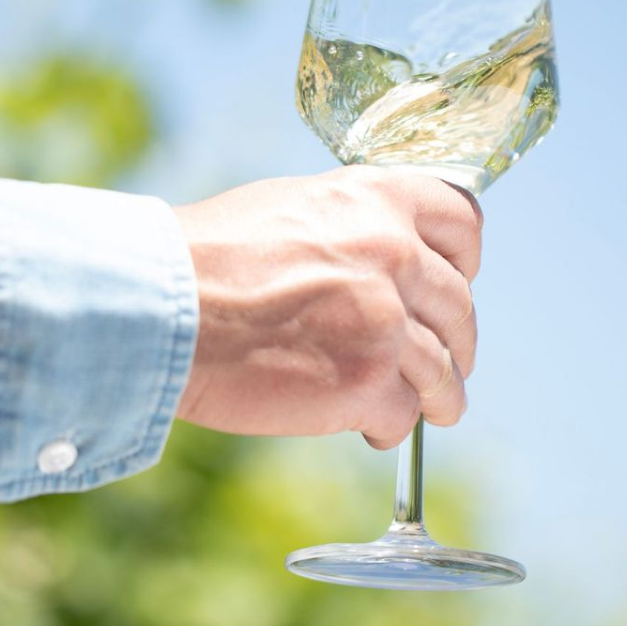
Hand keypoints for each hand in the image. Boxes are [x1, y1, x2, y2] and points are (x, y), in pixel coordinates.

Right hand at [172, 165, 481, 449]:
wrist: (162, 304)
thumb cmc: (210, 254)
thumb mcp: (294, 206)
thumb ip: (353, 223)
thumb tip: (382, 250)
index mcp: (380, 199)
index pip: (464, 222)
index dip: (464, 261)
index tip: (454, 283)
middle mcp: (396, 254)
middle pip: (461, 308)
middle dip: (457, 341)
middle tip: (446, 362)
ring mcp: (386, 320)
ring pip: (444, 371)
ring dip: (440, 396)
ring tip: (432, 410)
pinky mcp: (366, 381)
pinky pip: (403, 413)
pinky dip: (390, 425)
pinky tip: (369, 426)